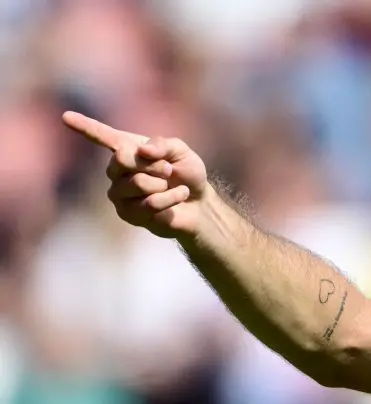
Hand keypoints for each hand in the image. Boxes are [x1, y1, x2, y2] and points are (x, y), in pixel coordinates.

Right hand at [61, 111, 209, 238]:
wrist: (198, 203)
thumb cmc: (186, 173)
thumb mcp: (181, 151)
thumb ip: (162, 145)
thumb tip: (142, 150)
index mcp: (126, 148)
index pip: (102, 136)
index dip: (85, 126)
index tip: (65, 116)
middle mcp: (116, 170)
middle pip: (122, 159)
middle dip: (153, 164)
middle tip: (168, 170)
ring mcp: (118, 193)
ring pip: (138, 183)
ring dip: (162, 183)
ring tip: (170, 185)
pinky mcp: (127, 214)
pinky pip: (150, 203)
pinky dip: (171, 198)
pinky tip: (178, 196)